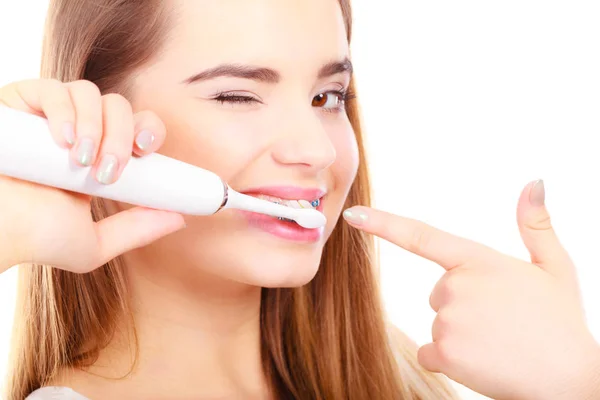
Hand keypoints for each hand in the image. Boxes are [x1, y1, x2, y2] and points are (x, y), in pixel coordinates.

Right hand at [0, 79, 184, 272]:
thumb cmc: (33, 238)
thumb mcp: (94, 243)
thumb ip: (137, 230)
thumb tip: (179, 218)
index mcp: (99, 156)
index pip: (136, 127)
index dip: (149, 130)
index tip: (146, 150)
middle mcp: (78, 131)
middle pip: (119, 106)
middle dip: (122, 136)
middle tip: (108, 172)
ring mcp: (50, 114)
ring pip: (91, 93)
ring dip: (96, 126)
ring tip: (79, 160)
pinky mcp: (21, 101)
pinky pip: (54, 87)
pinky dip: (64, 109)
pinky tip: (61, 139)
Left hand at [343, 180, 599, 399]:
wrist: (572, 382)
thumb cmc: (561, 323)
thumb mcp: (555, 268)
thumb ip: (536, 225)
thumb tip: (535, 181)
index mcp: (478, 259)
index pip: (421, 236)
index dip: (382, 223)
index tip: (351, 214)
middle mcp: (456, 285)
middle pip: (438, 293)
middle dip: (463, 306)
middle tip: (501, 321)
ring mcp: (447, 319)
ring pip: (437, 324)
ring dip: (460, 335)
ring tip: (499, 343)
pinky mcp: (443, 351)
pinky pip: (431, 352)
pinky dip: (450, 360)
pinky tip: (483, 361)